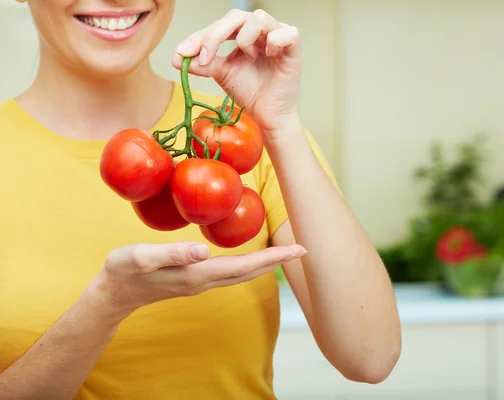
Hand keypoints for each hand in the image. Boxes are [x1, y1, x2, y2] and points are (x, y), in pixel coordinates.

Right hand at [87, 241, 305, 319]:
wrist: (113, 295)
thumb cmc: (124, 271)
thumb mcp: (141, 257)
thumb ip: (172, 253)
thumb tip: (204, 250)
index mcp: (198, 274)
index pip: (244, 266)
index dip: (273, 259)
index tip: (298, 249)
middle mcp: (205, 281)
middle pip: (250, 272)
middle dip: (278, 262)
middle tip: (304, 248)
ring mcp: (201, 282)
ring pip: (242, 274)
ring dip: (266, 264)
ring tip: (285, 252)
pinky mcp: (195, 279)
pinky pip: (231, 272)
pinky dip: (249, 265)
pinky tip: (253, 257)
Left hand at [171, 8, 302, 136]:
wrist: (268, 117)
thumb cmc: (250, 93)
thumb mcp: (222, 75)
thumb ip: (203, 63)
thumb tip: (177, 57)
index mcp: (244, 33)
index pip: (220, 25)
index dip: (201, 36)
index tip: (183, 53)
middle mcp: (262, 31)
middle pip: (236, 16)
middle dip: (215, 35)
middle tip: (205, 56)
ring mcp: (279, 37)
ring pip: (259, 18)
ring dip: (245, 38)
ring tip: (248, 58)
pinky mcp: (294, 49)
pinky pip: (287, 33)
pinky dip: (273, 41)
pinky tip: (267, 55)